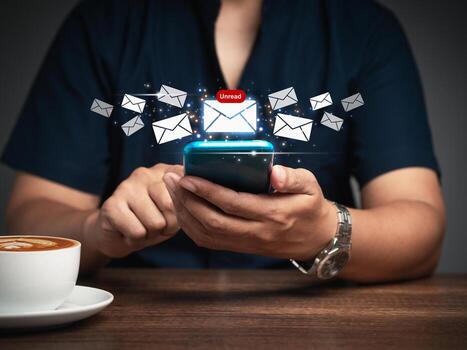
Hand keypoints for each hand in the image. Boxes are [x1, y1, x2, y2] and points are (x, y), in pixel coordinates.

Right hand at [83, 164, 182, 257]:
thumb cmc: (152, 221)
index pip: (186, 187)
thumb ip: (185, 201)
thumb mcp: (176, 211)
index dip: (184, 209)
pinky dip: (136, 240)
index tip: (176, 213)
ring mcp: (127, 186)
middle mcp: (146, 173)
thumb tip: (188, 199)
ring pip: (156, 223)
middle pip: (171, 206)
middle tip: (156, 224)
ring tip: (142, 227)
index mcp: (167, 171)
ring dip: (151, 234)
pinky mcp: (111, 204)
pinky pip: (137, 232)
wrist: (117, 234)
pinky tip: (128, 231)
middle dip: (168, 225)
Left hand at [163, 165, 336, 260]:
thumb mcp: (311, 186)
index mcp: (272, 214)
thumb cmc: (310, 207)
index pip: (232, 203)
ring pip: (207, 234)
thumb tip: (274, 172)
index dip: (206, 191)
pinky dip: (191, 227)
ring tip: (171, 190)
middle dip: (186, 200)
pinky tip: (182, 208)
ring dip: (184, 213)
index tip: (187, 176)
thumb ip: (293, 178)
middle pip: (212, 221)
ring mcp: (247, 243)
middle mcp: (256, 232)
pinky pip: (210, 241)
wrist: (316, 239)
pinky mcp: (241, 247)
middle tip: (170, 179)